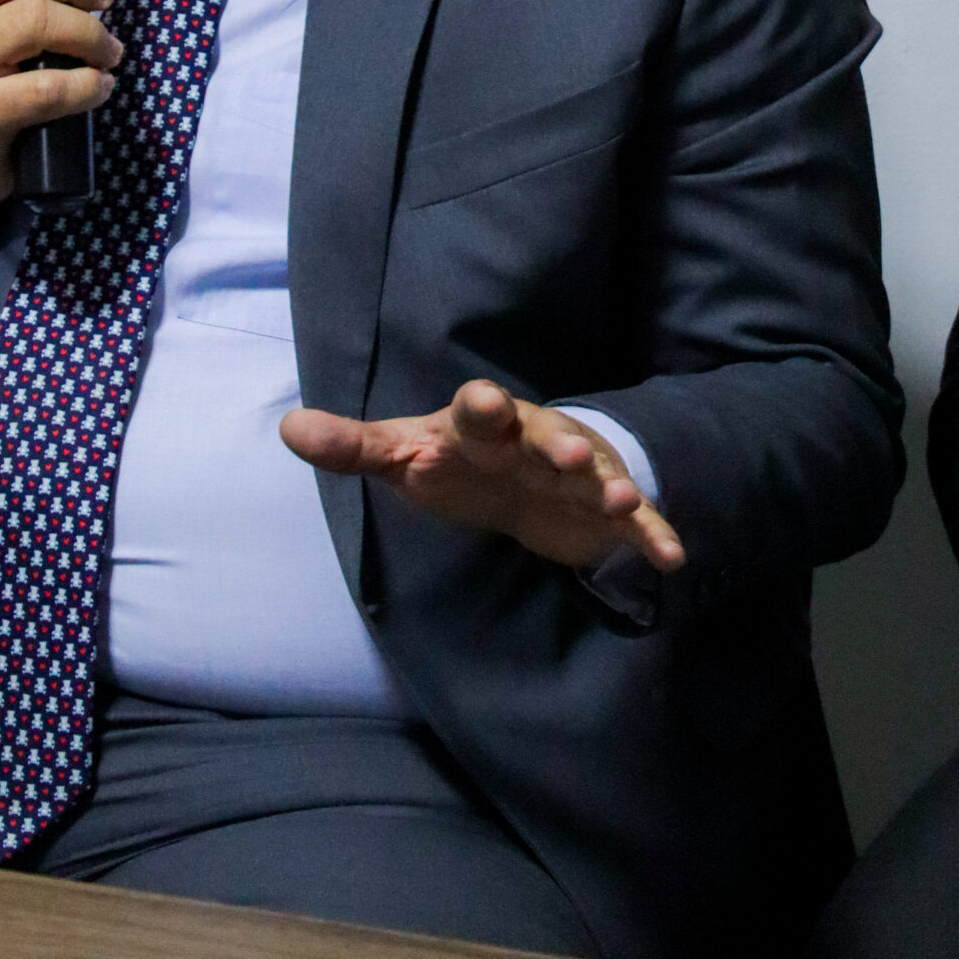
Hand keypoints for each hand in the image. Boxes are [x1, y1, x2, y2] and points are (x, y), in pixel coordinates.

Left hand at [281, 379, 686, 574]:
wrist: (522, 477)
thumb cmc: (455, 460)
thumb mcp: (402, 454)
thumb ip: (351, 446)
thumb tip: (287, 427)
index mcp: (480, 428)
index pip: (476, 411)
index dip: (481, 407)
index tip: (486, 401)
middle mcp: (532, 442)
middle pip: (544, 437)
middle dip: (555, 444)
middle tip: (567, 455)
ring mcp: (573, 474)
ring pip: (592, 476)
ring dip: (605, 486)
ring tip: (617, 500)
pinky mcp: (601, 511)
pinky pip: (631, 522)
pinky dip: (651, 534)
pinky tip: (670, 557)